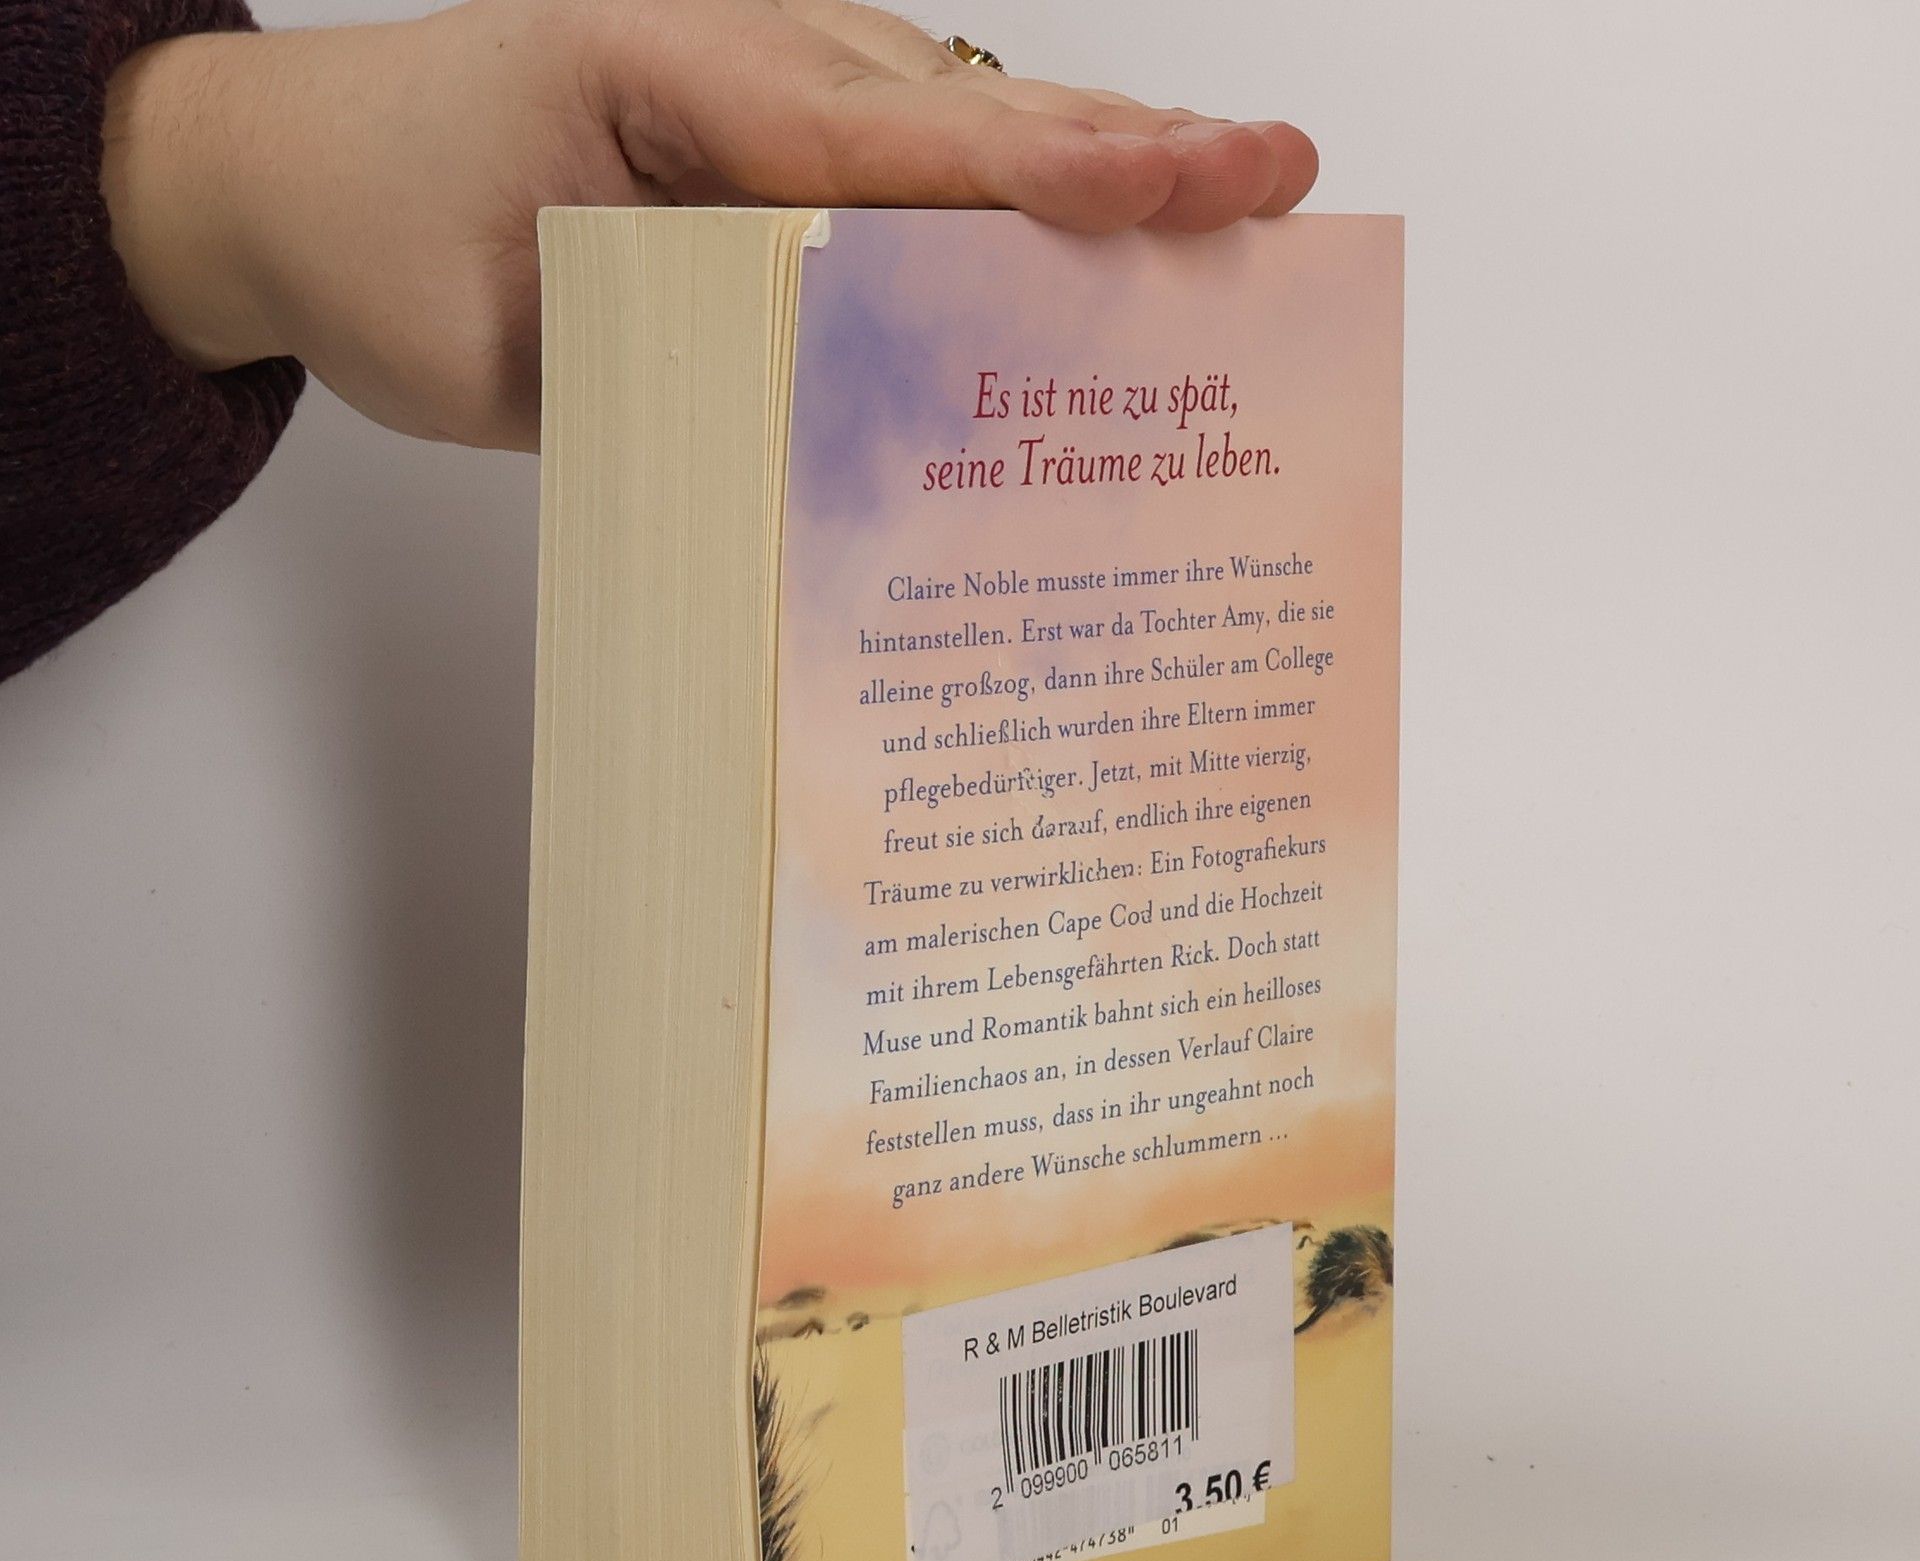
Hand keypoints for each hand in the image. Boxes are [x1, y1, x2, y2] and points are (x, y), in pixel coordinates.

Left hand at [102, 0, 1317, 451]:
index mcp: (666, 76)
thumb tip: (828, 428)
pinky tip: (1124, 250)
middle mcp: (747, 66)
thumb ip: (665, 364)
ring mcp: (777, 102)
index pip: (874, 135)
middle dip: (1128, 152)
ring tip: (1252, 203)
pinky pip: (927, 177)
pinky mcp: (785, 159)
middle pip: (965, 111)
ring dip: (1111, 175)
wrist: (306, 185)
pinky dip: (1034, 214)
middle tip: (1273, 180)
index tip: (1159, 192)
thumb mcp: (498, 336)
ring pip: (969, 130)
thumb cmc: (385, 235)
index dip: (1027, 174)